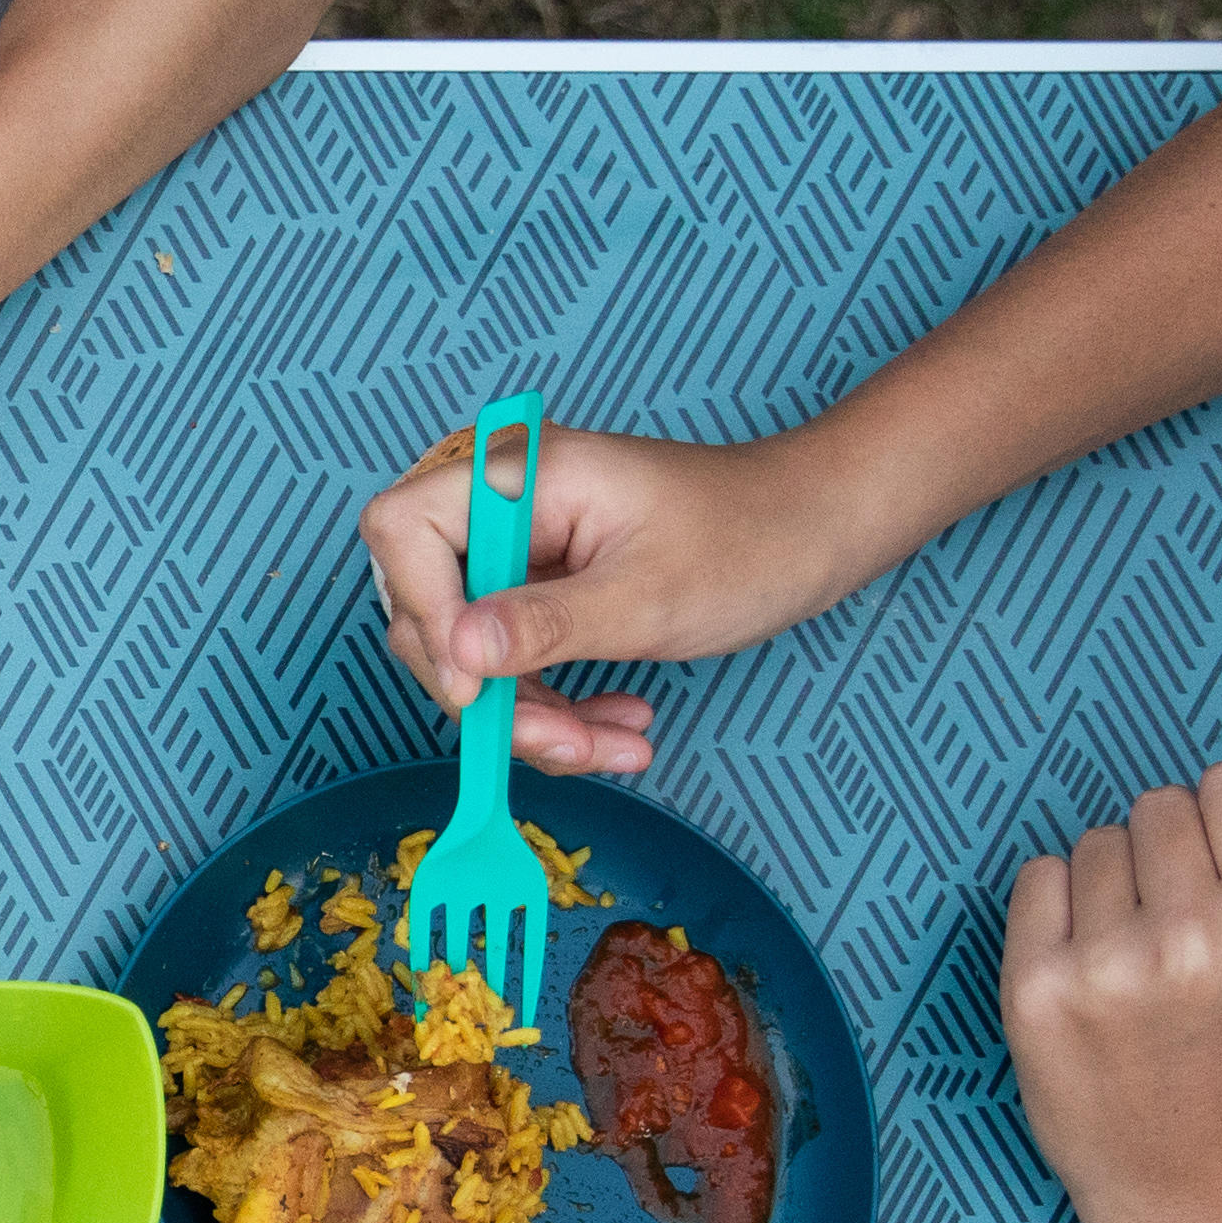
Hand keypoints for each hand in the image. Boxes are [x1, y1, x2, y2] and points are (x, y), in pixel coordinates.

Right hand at [356, 419, 874, 778]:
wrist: (818, 530)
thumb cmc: (749, 539)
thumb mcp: (647, 596)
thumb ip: (544, 624)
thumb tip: (458, 652)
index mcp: (520, 476)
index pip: (403, 531)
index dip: (422, 612)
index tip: (478, 685)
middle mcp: (505, 506)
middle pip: (428, 608)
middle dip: (490, 693)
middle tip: (561, 743)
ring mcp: (522, 551)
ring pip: (472, 652)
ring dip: (531, 717)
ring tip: (613, 747)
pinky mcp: (544, 591)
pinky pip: (515, 662)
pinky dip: (557, 708)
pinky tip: (618, 727)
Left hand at [1000, 698, 1221, 1222]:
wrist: (1198, 1178)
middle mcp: (1196, 940)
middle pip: (1159, 804)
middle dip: (1175, 857)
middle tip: (1193, 944)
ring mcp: (1108, 968)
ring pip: (1098, 837)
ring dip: (1117, 884)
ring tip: (1148, 964)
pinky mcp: (1036, 991)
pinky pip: (1038, 876)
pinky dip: (1061, 910)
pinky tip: (1097, 971)